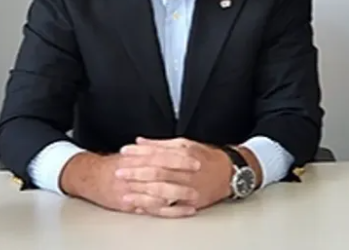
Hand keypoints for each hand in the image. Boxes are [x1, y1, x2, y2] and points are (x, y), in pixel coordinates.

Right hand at [59, 151, 200, 217]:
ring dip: (179, 195)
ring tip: (195, 196)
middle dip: (182, 176)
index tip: (195, 159)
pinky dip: (170, 210)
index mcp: (136, 158)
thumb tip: (169, 145)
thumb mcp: (130, 154)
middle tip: (199, 176)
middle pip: (162, 174)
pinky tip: (183, 210)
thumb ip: (148, 149)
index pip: (162, 156)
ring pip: (159, 193)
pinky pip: (154, 209)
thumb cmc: (111, 165)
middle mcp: (134, 173)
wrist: (89, 177)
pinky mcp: (131, 204)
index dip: (179, 158)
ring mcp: (133, 190)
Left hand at [116, 137, 233, 212]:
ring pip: (162, 191)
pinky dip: (155, 207)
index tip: (124, 152)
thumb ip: (160, 144)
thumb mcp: (185, 144)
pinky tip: (142, 207)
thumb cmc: (206, 157)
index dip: (138, 153)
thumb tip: (139, 141)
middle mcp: (185, 171)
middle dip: (135, 173)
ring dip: (142, 193)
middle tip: (118, 172)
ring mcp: (188, 188)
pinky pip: (170, 207)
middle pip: (156, 172)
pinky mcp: (191, 203)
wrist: (230, 173)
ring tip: (125, 193)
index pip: (156, 153)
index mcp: (183, 154)